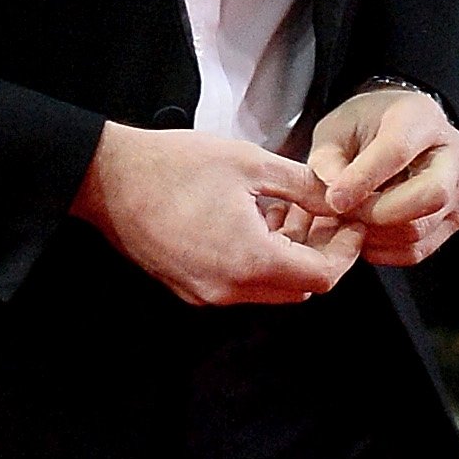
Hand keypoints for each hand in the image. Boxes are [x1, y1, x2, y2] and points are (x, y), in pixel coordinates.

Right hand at [69, 120, 362, 305]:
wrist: (108, 179)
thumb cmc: (176, 165)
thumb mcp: (250, 163)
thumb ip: (302, 186)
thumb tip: (338, 198)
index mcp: (251, 261)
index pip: (322, 276)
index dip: (344, 251)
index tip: (350, 224)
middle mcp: (230, 290)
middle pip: (299, 288)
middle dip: (319, 253)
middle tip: (322, 214)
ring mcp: (206, 295)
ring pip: (270, 289)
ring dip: (288, 257)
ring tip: (285, 212)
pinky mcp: (188, 290)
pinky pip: (239, 286)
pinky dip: (258, 262)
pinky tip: (252, 222)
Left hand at [306, 86, 458, 267]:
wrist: (390, 131)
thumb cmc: (365, 127)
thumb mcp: (334, 130)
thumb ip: (328, 159)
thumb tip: (334, 194)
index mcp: (420, 117)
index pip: (399, 150)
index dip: (363, 179)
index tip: (334, 198)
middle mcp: (450, 150)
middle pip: (432, 194)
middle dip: (380, 214)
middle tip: (345, 215)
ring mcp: (457, 187)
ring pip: (423, 227)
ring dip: (378, 235)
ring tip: (349, 224)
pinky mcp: (453, 217)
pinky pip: (420, 248)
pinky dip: (386, 251)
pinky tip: (365, 237)